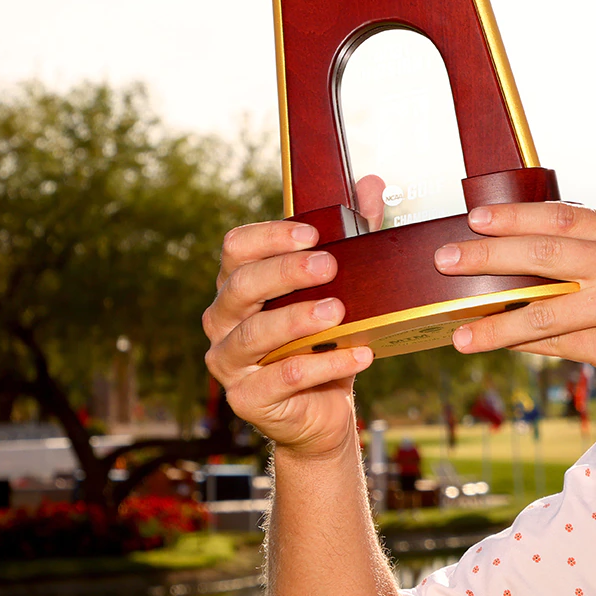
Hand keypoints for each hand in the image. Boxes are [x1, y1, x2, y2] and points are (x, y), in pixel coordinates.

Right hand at [202, 219, 371, 458]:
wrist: (323, 411)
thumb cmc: (326, 342)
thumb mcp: (343, 288)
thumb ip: (354, 236)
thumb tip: (373, 184)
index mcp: (239, 286)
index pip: (236, 249)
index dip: (269, 237)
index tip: (313, 233)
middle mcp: (223, 321)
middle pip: (241, 287)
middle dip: (285, 273)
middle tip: (328, 265)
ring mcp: (229, 362)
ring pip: (254, 335)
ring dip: (298, 320)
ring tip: (340, 311)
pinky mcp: (247, 399)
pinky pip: (282, 378)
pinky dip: (324, 365)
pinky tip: (360, 354)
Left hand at [432, 202, 595, 414]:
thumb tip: (541, 250)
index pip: (561, 217)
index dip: (513, 216)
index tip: (475, 219)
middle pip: (542, 253)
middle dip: (487, 256)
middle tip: (446, 259)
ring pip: (543, 308)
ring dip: (494, 318)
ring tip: (458, 327)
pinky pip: (558, 345)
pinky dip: (520, 345)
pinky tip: (493, 346)